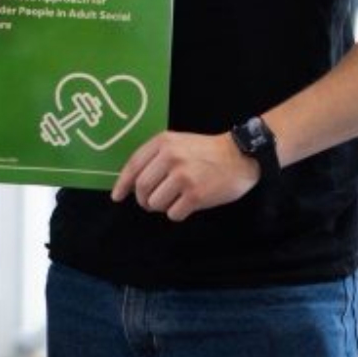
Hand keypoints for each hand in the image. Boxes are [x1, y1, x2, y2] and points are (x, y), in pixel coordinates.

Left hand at [112, 131, 258, 221]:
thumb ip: (155, 157)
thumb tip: (130, 183)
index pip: (133, 166)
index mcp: (163, 142)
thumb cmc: (206, 151)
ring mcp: (183, 176)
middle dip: (144, 200)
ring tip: (175, 199)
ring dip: (162, 207)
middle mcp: (170, 157)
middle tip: (152, 202)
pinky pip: (173, 214)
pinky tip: (188, 204)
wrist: (240, 156)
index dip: (122, 184)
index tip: (117, 196)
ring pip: (155, 203)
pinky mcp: (195, 195)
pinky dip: (177, 213)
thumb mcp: (178, 143)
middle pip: (141, 188)